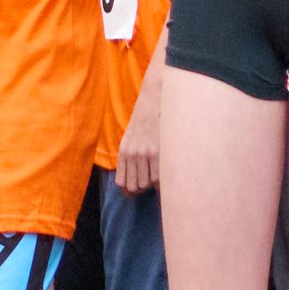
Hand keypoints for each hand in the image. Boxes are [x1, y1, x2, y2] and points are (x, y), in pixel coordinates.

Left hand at [116, 62, 167, 193]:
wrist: (156, 99)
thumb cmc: (146, 118)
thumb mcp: (131, 136)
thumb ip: (130, 156)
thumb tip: (133, 180)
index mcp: (124, 151)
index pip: (122, 183)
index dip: (129, 191)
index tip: (137, 190)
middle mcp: (133, 154)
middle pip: (135, 187)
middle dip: (143, 188)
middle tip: (151, 182)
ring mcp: (146, 153)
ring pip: (148, 183)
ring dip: (154, 183)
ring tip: (160, 174)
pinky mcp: (160, 151)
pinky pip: (160, 176)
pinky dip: (163, 178)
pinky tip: (166, 170)